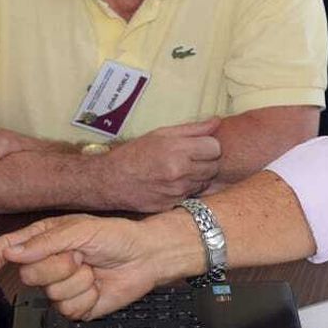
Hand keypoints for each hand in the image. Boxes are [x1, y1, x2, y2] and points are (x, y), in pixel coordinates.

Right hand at [0, 212, 198, 320]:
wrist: (147, 257)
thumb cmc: (118, 236)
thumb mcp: (82, 229)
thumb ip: (46, 241)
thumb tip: (14, 251)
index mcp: (47, 239)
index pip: (11, 249)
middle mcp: (51, 264)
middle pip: (30, 275)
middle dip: (58, 266)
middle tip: (80, 256)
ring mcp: (63, 286)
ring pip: (52, 294)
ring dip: (78, 281)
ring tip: (93, 269)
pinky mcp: (77, 306)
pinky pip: (68, 309)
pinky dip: (87, 298)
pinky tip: (97, 286)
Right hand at [99, 119, 223, 212]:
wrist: (110, 181)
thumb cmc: (135, 153)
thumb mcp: (161, 134)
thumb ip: (192, 129)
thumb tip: (216, 122)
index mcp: (177, 150)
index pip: (215, 148)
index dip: (209, 146)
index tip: (200, 147)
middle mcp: (179, 171)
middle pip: (214, 167)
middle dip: (207, 162)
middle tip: (191, 159)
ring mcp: (177, 191)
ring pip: (206, 183)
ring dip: (199, 177)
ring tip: (181, 171)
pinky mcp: (173, 205)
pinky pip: (193, 196)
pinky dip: (188, 190)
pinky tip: (173, 184)